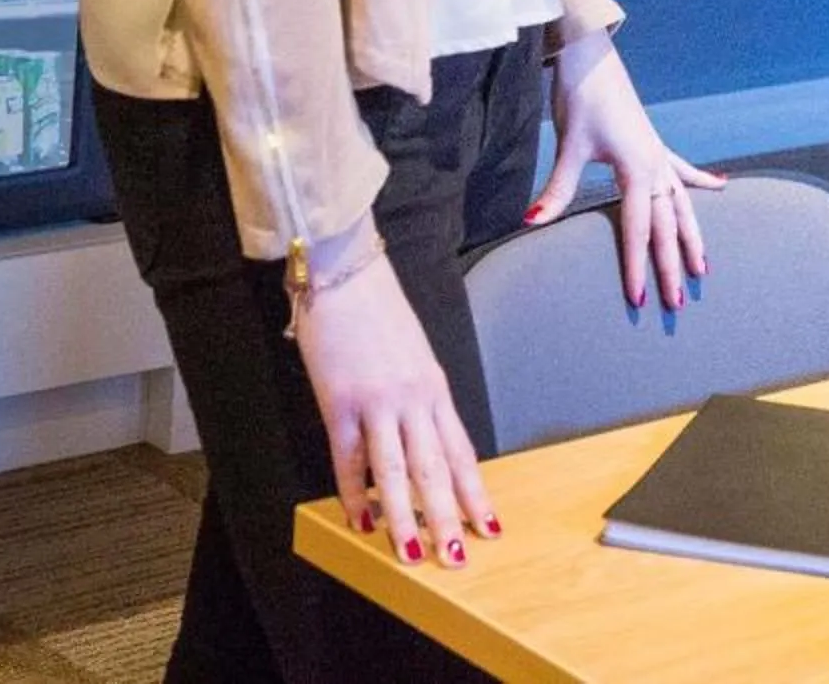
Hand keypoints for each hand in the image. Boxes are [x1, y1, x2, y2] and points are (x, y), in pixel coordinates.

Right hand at [294, 249, 494, 567]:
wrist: (344, 273)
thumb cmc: (376, 311)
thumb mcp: (411, 354)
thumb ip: (417, 396)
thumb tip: (419, 436)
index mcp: (435, 388)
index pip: (461, 450)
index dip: (475, 491)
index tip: (489, 523)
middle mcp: (414, 398)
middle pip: (436, 468)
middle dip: (450, 516)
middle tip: (459, 555)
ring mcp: (378, 402)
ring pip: (398, 471)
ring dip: (406, 516)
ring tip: (414, 552)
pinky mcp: (340, 402)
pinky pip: (349, 457)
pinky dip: (354, 492)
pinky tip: (360, 519)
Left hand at [525, 30, 723, 313]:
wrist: (591, 60)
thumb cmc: (582, 99)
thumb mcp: (569, 146)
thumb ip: (557, 189)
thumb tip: (530, 222)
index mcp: (637, 169)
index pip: (639, 228)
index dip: (639, 265)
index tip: (639, 297)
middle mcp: (656, 165)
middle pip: (668, 226)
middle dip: (673, 266)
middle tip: (678, 303)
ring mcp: (659, 154)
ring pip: (683, 205)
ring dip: (693, 237)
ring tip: (704, 268)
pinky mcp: (654, 145)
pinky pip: (683, 170)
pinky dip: (702, 181)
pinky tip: (721, 187)